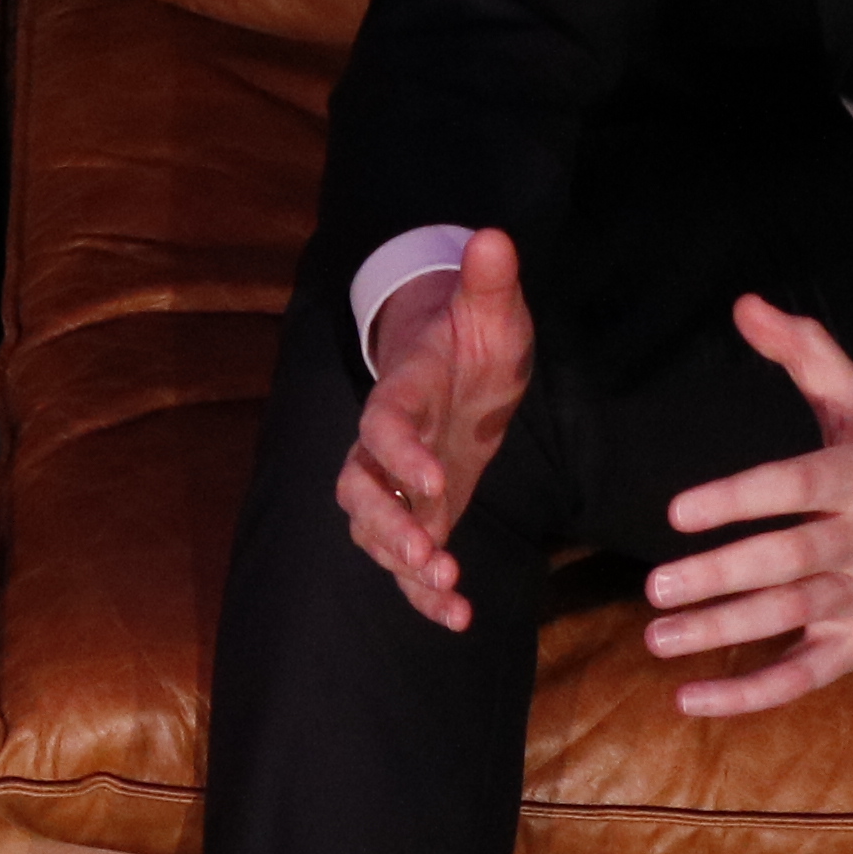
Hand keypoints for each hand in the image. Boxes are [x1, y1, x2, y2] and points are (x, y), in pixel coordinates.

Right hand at [340, 230, 534, 631]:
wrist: (458, 367)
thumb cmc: (474, 335)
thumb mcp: (492, 307)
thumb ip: (489, 279)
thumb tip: (492, 237)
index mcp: (402, 394)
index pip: (384, 424)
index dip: (400, 453)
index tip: (435, 482)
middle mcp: (386, 446)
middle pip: (359, 490)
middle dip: (389, 526)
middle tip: (430, 554)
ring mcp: (397, 485)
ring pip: (374, 532)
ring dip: (404, 566)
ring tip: (448, 589)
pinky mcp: (419, 514)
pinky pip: (407, 561)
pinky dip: (425, 593)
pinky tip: (459, 616)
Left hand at [642, 294, 852, 716]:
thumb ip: (804, 354)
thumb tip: (744, 304)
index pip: (793, 487)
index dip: (737, 499)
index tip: (679, 511)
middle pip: (788, 562)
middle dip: (722, 577)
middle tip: (655, 588)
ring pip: (789, 620)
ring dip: (723, 633)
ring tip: (658, 638)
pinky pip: (804, 675)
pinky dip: (751, 693)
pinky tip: (691, 699)